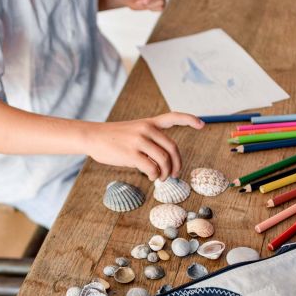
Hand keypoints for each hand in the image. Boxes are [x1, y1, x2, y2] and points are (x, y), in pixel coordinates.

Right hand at [86, 112, 203, 180]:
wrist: (93, 136)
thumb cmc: (113, 137)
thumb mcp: (134, 131)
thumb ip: (150, 140)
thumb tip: (163, 162)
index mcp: (149, 122)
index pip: (173, 117)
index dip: (190, 119)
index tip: (202, 124)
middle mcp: (146, 129)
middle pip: (172, 148)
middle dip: (177, 163)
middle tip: (174, 174)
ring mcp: (139, 141)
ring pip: (164, 160)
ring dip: (166, 173)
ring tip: (161, 178)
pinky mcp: (131, 154)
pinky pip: (152, 168)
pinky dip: (155, 176)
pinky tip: (151, 177)